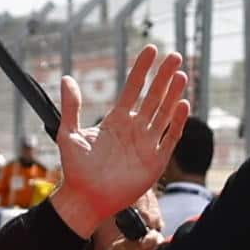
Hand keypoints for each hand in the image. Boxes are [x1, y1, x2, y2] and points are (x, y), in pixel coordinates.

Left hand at [46, 50, 190, 230]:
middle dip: (164, 77)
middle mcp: (134, 129)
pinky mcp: (155, 162)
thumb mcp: (68, 134)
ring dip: (173, 95)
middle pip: (153, 97)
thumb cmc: (75, 170)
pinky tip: (182, 105)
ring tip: (181, 75)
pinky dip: (176, 123)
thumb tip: (67, 78)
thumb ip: (71, 107)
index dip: (142, 69)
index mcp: (116, 120)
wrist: (84, 199)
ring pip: (164, 114)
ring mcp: (146, 144)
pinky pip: (169, 139)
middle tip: (174, 56)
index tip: (151, 49)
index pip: (133, 88)